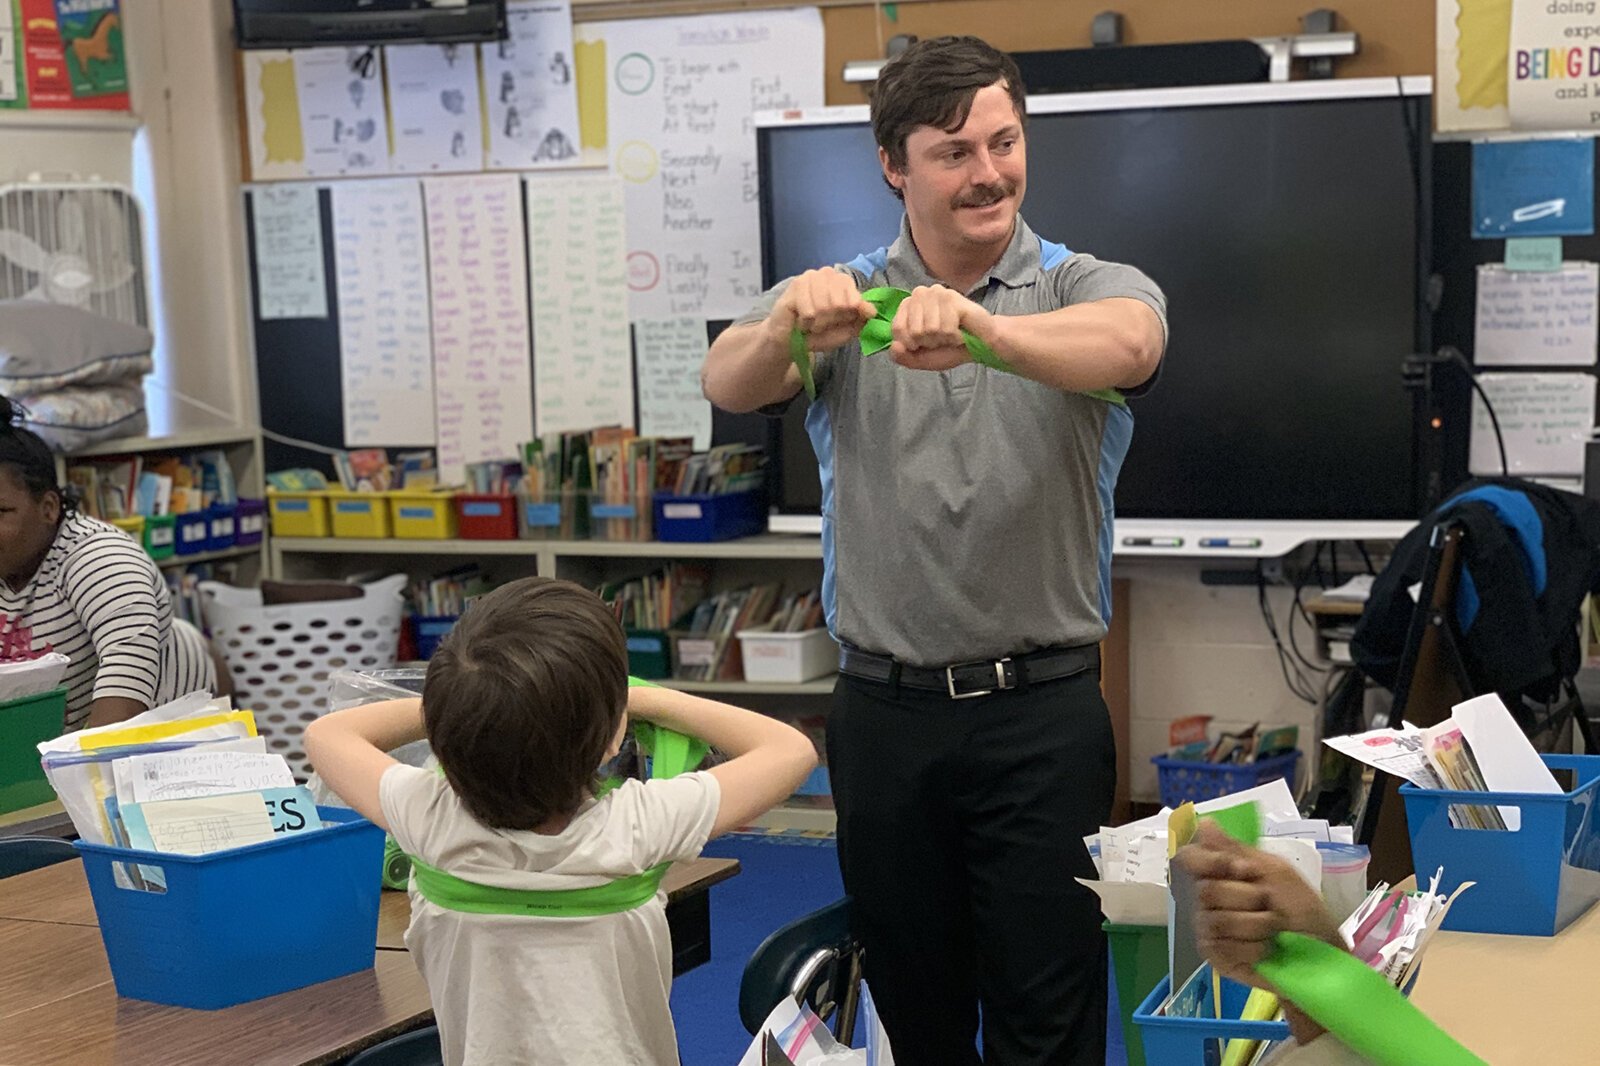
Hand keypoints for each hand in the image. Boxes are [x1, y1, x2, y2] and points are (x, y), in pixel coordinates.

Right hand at [768, 268, 874, 352]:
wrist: (790, 341)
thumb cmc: (820, 333)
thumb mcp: (847, 329)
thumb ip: (860, 318)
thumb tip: (872, 311)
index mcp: (843, 282)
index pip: (855, 296)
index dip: (847, 313)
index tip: (839, 320)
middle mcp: (827, 274)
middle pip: (840, 302)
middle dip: (831, 320)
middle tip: (821, 323)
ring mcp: (810, 277)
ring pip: (824, 306)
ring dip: (817, 322)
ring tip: (811, 323)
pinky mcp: (795, 285)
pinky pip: (809, 311)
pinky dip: (806, 323)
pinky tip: (800, 320)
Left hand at [889, 285, 991, 371]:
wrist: (980, 345)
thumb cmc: (949, 348)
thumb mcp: (920, 359)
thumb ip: (902, 357)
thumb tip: (894, 346)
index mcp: (908, 306)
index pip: (897, 328)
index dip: (911, 344)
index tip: (924, 344)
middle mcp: (920, 294)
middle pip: (914, 330)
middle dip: (929, 342)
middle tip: (941, 337)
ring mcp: (936, 292)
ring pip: (930, 329)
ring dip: (943, 339)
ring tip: (951, 334)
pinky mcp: (952, 297)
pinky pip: (946, 327)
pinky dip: (954, 336)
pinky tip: (960, 331)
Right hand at [1176, 824, 1344, 986]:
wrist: (1322, 953)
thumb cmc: (1303, 909)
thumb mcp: (1276, 872)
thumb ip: (1237, 849)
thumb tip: (1204, 822)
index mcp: (1221, 874)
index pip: (1190, 857)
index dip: (1211, 861)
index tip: (1243, 869)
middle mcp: (1208, 900)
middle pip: (1205, 891)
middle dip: (1246, 897)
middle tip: (1269, 903)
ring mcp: (1209, 930)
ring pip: (1215, 920)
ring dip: (1254, 925)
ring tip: (1272, 929)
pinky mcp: (1215, 957)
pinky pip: (1221, 947)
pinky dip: (1252, 947)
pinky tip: (1266, 949)